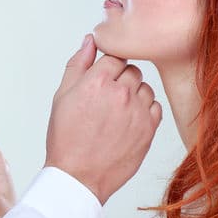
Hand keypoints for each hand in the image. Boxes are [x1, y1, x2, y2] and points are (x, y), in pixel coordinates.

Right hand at [45, 34, 161, 204]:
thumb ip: (78, 63)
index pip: (115, 55)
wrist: (78, 177)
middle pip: (132, 70)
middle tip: (107, 99)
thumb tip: (90, 40)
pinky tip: (128, 123)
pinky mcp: (149, 129)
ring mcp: (138, 111)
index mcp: (97, 80)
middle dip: (121, 80)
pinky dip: (145, 111)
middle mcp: (121, 92)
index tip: (103, 79)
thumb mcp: (62, 95)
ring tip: (117, 113)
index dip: (108, 67)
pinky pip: (155, 107)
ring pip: (145, 88)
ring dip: (135, 95)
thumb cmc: (66, 138)